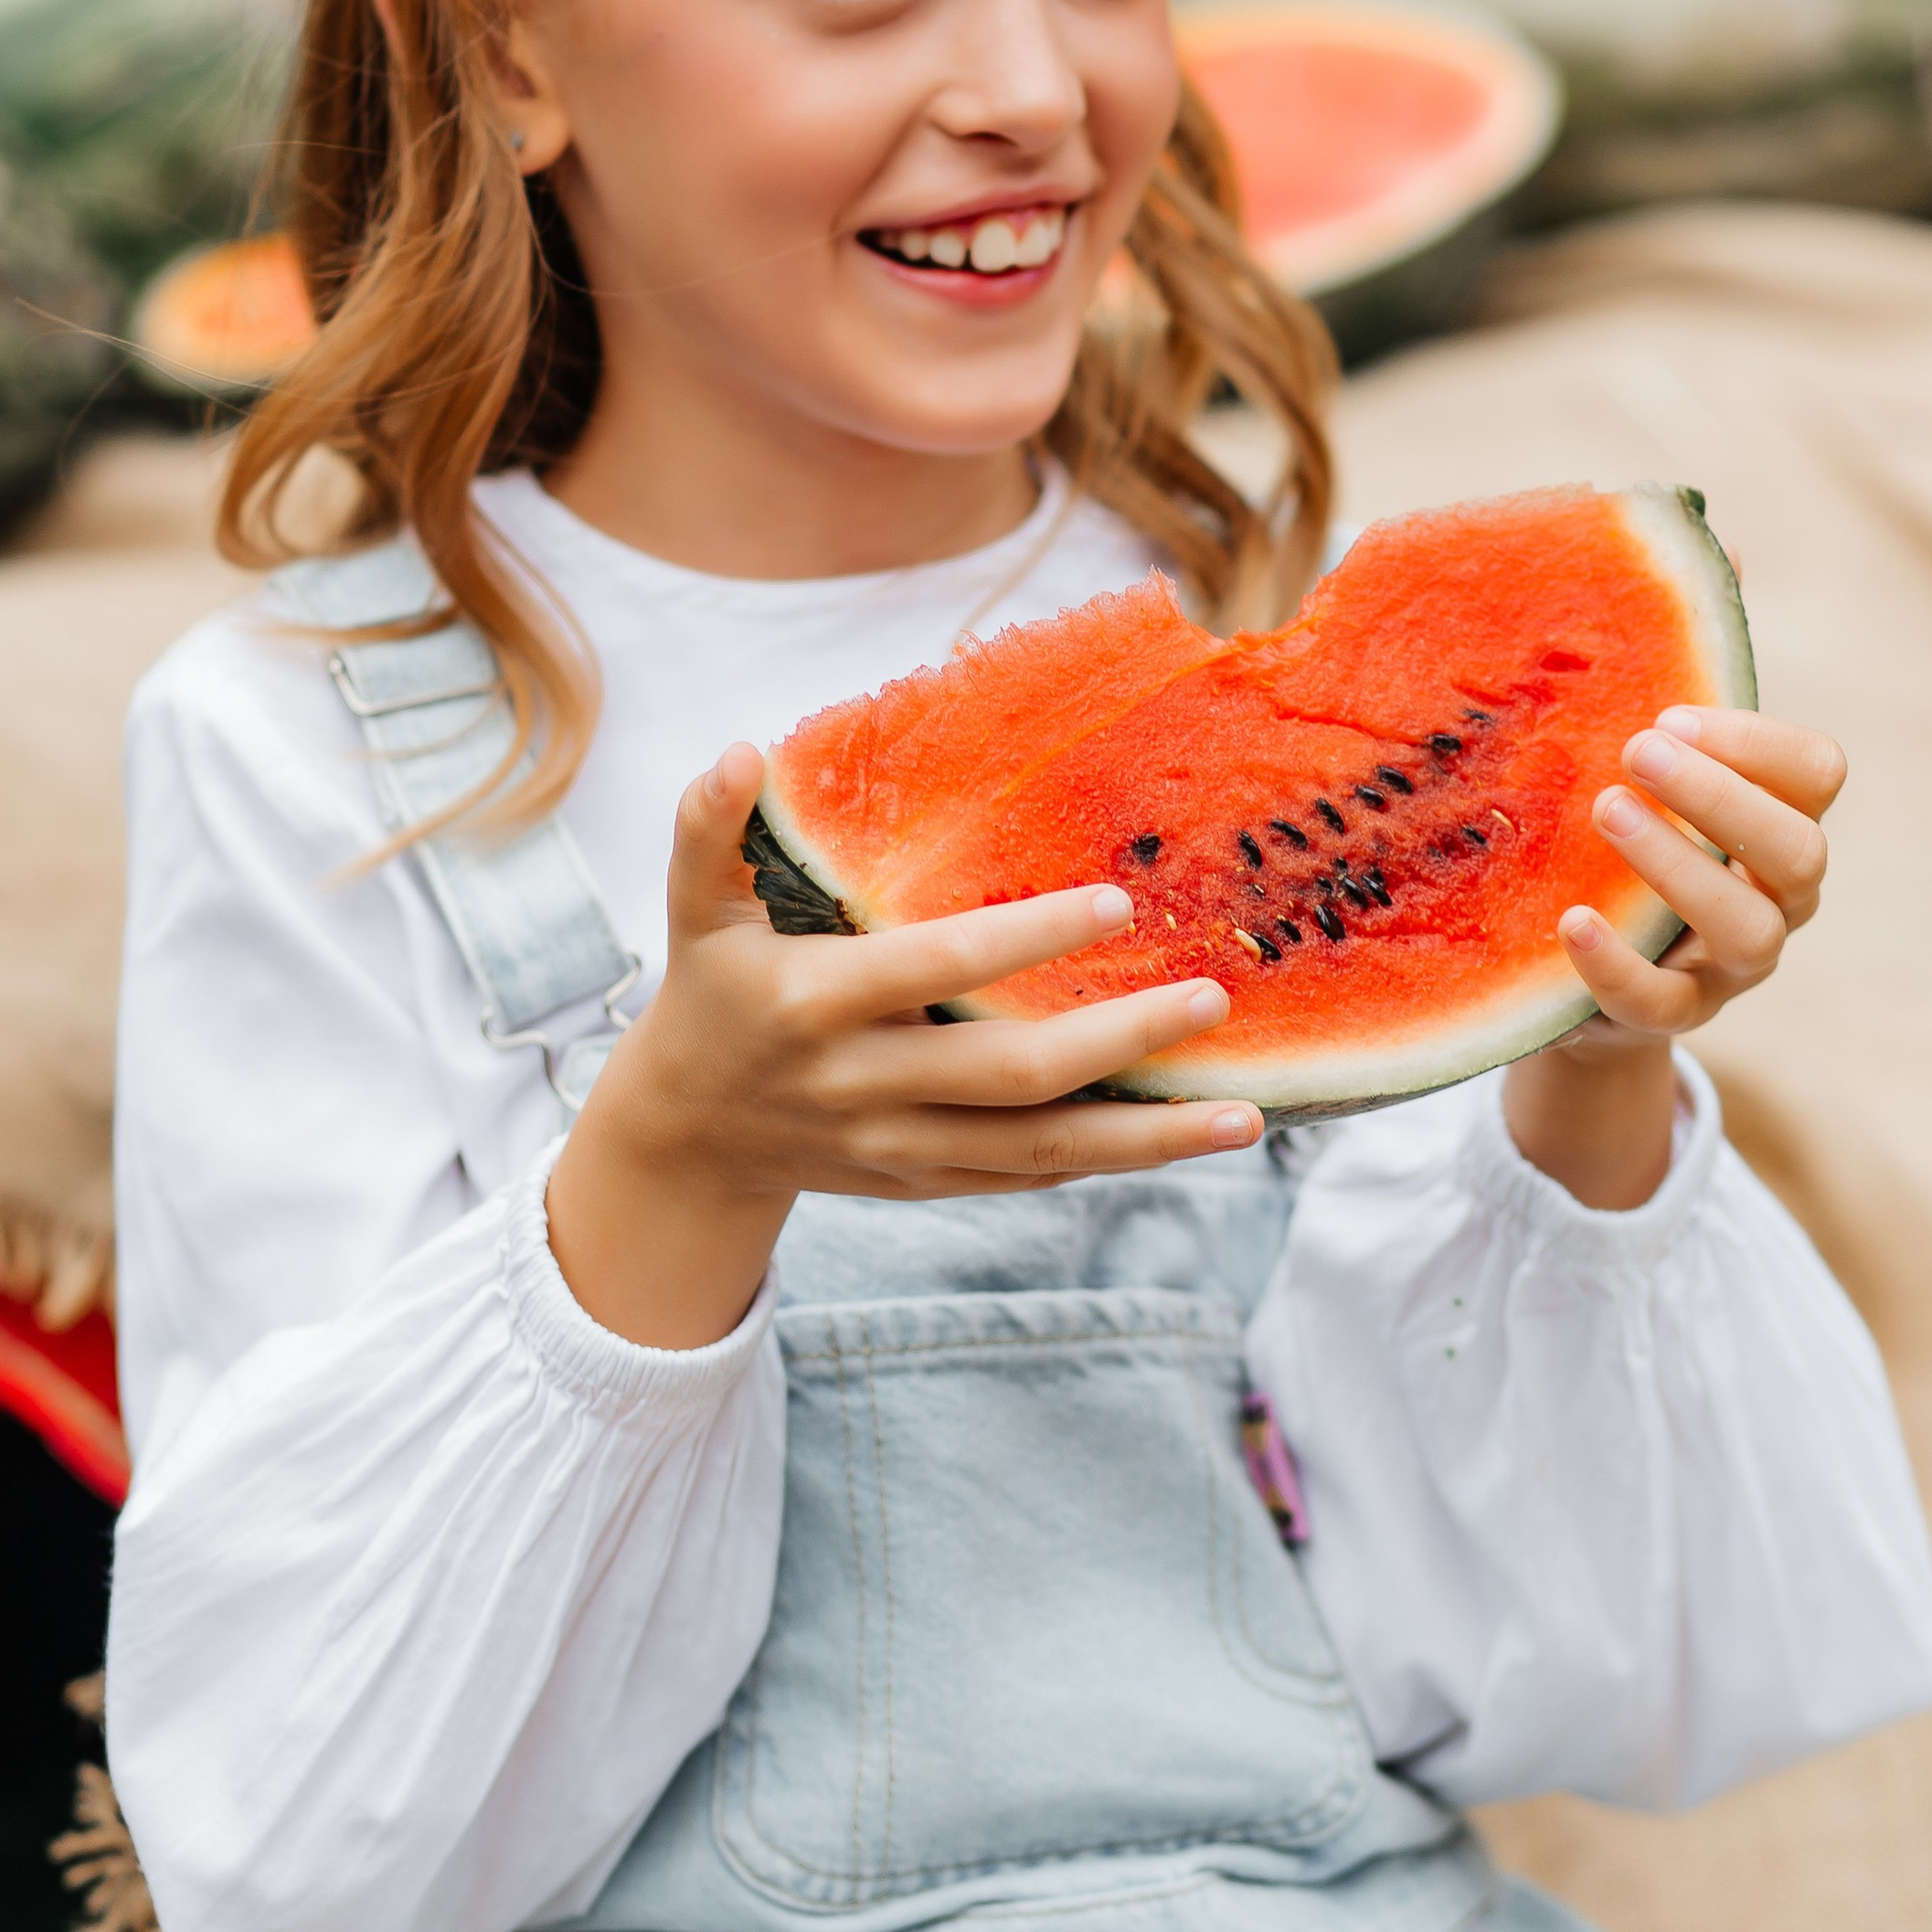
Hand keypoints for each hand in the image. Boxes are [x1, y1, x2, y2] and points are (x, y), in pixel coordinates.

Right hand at [546, 743, 1262, 1347]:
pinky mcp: (925, 1182)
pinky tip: (1187, 1139)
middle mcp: (863, 1085)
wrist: (686, 1141)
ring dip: (1147, 1137)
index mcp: (814, 1005)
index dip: (1023, 939)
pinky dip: (1109, 1162)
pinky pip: (1030, 1177)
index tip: (1114, 901)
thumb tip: (743, 750)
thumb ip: (709, 830)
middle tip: (1211, 998)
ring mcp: (899, 1146)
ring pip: (1038, 1149)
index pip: (935, 969)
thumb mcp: (693, 913)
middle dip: (1117, 1042)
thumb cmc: (709, 998)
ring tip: (1246, 1115)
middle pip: (1009, 1073)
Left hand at [1505, 706, 1844, 1207]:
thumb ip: (1667, 711)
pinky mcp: (1674, 1016)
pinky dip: (1618, 964)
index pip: (1817, 774)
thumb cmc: (1621, 851)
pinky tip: (1572, 921)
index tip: (1669, 716)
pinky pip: (1661, 1003)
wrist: (1583, 979)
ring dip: (1680, 865)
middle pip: (1799, 850)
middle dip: (1721, 796)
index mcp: (1779, 825)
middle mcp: (1776, 898)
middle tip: (1636, 751)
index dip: (1757, 742)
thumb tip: (1688, 576)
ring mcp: (1733, 967)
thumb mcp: (1646, 784)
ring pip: (1750, 928)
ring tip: (1605, 811)